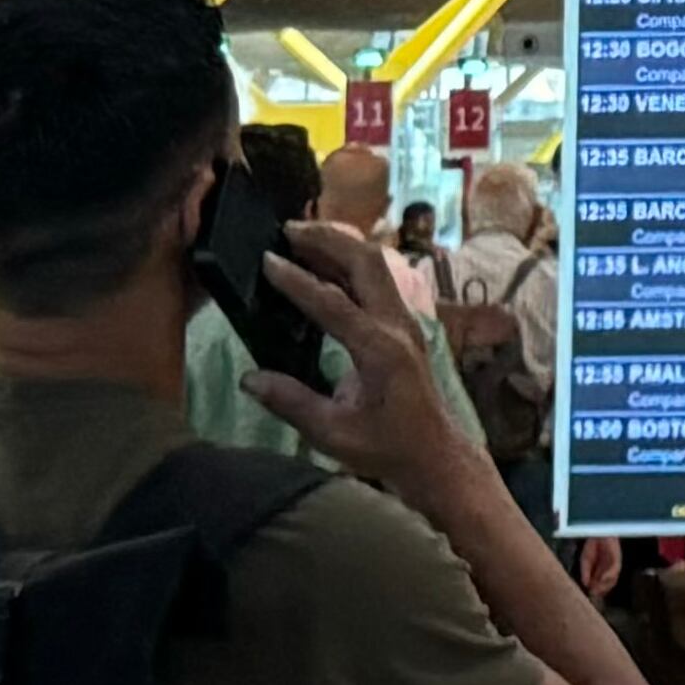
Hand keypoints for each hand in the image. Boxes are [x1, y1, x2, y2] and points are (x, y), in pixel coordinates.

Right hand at [243, 223, 479, 505]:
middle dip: (327, 239)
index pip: (334, 304)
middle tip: (285, 229)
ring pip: (376, 265)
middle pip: (366, 263)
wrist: (436, 455)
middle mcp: (398, 326)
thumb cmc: (387, 448)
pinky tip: (324, 260)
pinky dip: (350, 261)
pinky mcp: (404, 325)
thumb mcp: (333, 433)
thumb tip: (249, 377)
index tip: (267, 258)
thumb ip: (291, 402)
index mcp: (381, 350)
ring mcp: (405, 322)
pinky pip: (379, 279)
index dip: (298, 280)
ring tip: (300, 234)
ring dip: (340, 245)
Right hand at [572, 536, 624, 597]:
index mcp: (600, 572)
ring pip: (612, 580)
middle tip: (593, 595)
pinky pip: (615, 570)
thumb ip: (585, 572)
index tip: (589, 595)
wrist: (598, 533)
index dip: (595, 591)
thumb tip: (585, 584)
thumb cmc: (592, 546)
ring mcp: (613, 566)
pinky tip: (603, 579)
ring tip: (598, 590)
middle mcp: (608, 571)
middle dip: (600, 591)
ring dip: (605, 586)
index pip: (599, 585)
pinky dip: (609, 575)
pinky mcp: (617, 560)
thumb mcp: (585, 560)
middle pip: (607, 585)